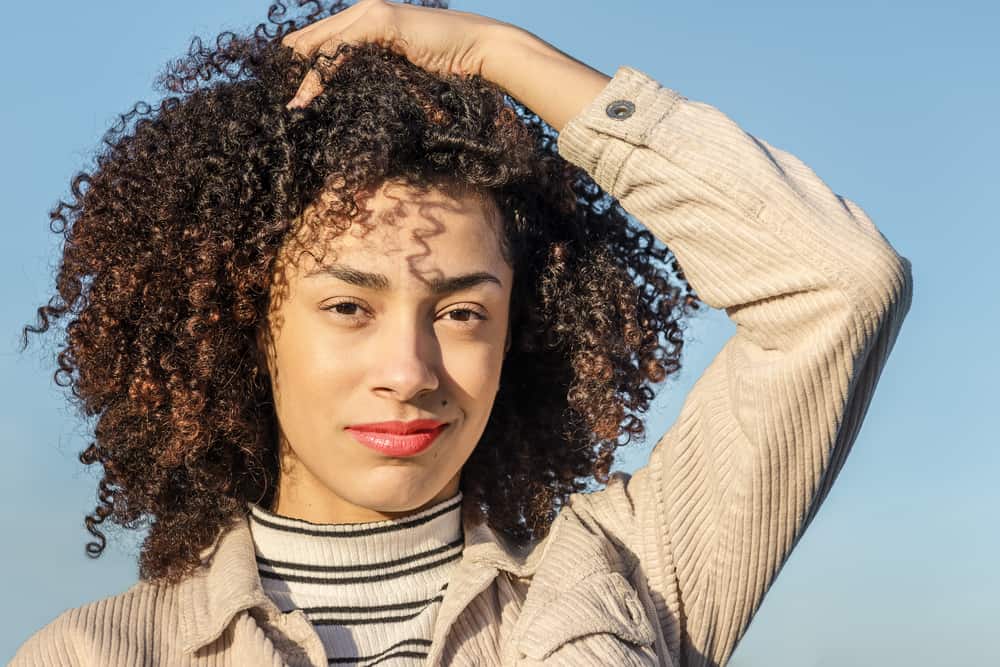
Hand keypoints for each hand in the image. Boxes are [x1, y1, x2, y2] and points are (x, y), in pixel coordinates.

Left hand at [281, 0, 505, 108]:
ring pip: (314, 45)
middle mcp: (360, 11)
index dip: (296, 71)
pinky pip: (335, 52)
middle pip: (304, 40)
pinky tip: (304, 100)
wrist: (479, 50)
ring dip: (297, 79)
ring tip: (287, 108)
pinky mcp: (379, 21)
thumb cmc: (448, 70)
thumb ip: (372, 77)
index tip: (287, 101)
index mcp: (364, 21)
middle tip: (277, 106)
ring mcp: (369, 13)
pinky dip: (316, 78)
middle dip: (287, 74)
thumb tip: (346, 104)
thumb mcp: (399, 75)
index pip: (315, 42)